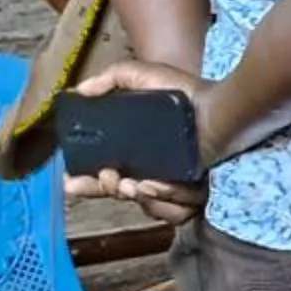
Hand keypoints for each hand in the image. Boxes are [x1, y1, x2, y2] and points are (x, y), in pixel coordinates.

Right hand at [61, 59, 215, 222]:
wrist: (220, 109)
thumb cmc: (185, 93)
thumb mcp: (144, 76)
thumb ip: (112, 77)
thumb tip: (79, 91)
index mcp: (136, 154)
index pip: (104, 177)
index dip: (86, 183)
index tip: (70, 183)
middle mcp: (152, 172)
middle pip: (120, 195)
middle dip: (109, 189)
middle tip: (112, 177)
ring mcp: (173, 186)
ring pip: (146, 207)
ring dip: (140, 194)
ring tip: (143, 181)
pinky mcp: (193, 195)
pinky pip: (174, 214)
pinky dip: (166, 202)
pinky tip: (162, 185)